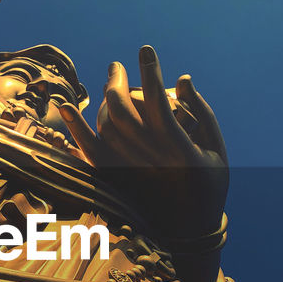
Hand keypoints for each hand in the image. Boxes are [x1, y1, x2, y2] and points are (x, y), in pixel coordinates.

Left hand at [59, 45, 228, 242]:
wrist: (190, 231)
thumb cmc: (209, 184)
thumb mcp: (217, 149)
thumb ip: (202, 112)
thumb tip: (181, 77)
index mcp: (180, 151)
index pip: (159, 104)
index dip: (150, 73)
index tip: (145, 50)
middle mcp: (151, 160)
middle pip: (124, 112)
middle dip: (118, 81)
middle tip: (118, 66)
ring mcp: (129, 172)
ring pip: (106, 127)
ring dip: (104, 100)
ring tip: (111, 84)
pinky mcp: (115, 180)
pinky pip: (89, 151)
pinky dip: (75, 128)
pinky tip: (66, 106)